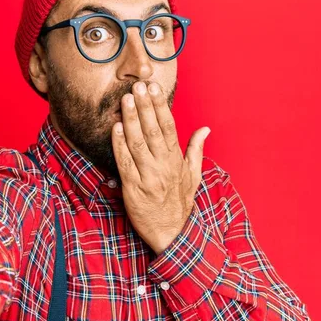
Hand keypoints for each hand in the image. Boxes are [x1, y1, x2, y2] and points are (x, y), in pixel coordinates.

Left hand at [111, 82, 210, 254]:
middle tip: (138, 86)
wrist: (171, 234)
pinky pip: (125, 162)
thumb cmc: (179, 204)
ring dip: (131, 120)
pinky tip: (116, 128)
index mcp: (176, 161)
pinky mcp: (132, 188)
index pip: (169, 127)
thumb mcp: (194, 177)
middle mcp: (163, 166)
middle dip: (145, 107)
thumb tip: (204, 129)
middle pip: (153, 131)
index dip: (161, 106)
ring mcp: (147, 177)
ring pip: (137, 143)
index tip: (155, 89)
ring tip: (125, 100)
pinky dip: (120, 144)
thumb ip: (196, 150)